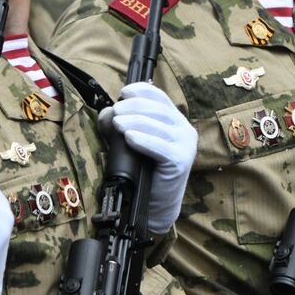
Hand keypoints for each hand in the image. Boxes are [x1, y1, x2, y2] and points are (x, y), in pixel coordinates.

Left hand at [104, 82, 196, 233]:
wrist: (154, 204)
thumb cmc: (142, 172)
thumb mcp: (131, 142)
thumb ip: (121, 124)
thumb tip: (109, 113)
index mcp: (175, 121)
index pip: (160, 98)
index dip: (142, 91)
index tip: (123, 92)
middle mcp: (185, 130)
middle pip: (158, 109)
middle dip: (134, 106)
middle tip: (116, 110)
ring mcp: (186, 146)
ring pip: (159, 125)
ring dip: (135, 121)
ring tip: (117, 123)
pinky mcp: (181, 161)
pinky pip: (161, 147)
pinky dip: (143, 140)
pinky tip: (129, 137)